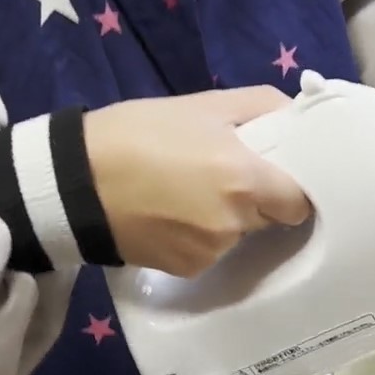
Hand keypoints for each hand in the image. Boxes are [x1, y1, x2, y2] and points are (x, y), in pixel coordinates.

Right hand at [84, 88, 311, 276]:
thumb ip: (259, 106)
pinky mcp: (185, 269)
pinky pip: (209, 251)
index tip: (277, 173)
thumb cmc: (138, 133)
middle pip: (269, 217)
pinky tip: (170, 213)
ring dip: (226, 217)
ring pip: (238, 235)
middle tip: (224, 171)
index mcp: (245, 180)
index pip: (300, 202)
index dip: (292, 187)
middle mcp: (233, 224)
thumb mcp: (202, 105)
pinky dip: (198, 235)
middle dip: (257, 197)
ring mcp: (209, 252)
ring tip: (188, 189)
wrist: (74, 181)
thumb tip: (292, 115)